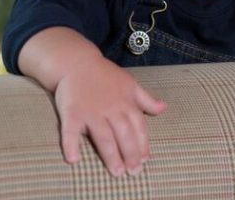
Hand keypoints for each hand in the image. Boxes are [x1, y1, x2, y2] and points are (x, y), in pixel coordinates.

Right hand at [55, 55, 166, 176]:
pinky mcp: (72, 113)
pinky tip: (73, 160)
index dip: (143, 143)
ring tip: (117, 171)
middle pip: (123, 134)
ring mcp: (91, 111)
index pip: (138, 126)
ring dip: (110, 155)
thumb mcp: (130, 84)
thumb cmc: (106, 76)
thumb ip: (146, 99)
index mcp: (126, 102)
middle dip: (131, 153)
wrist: (78, 62)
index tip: (145, 160)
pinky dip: (71, 145)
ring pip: (103, 136)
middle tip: (134, 172)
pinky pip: (70, 131)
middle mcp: (111, 108)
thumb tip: (164, 108)